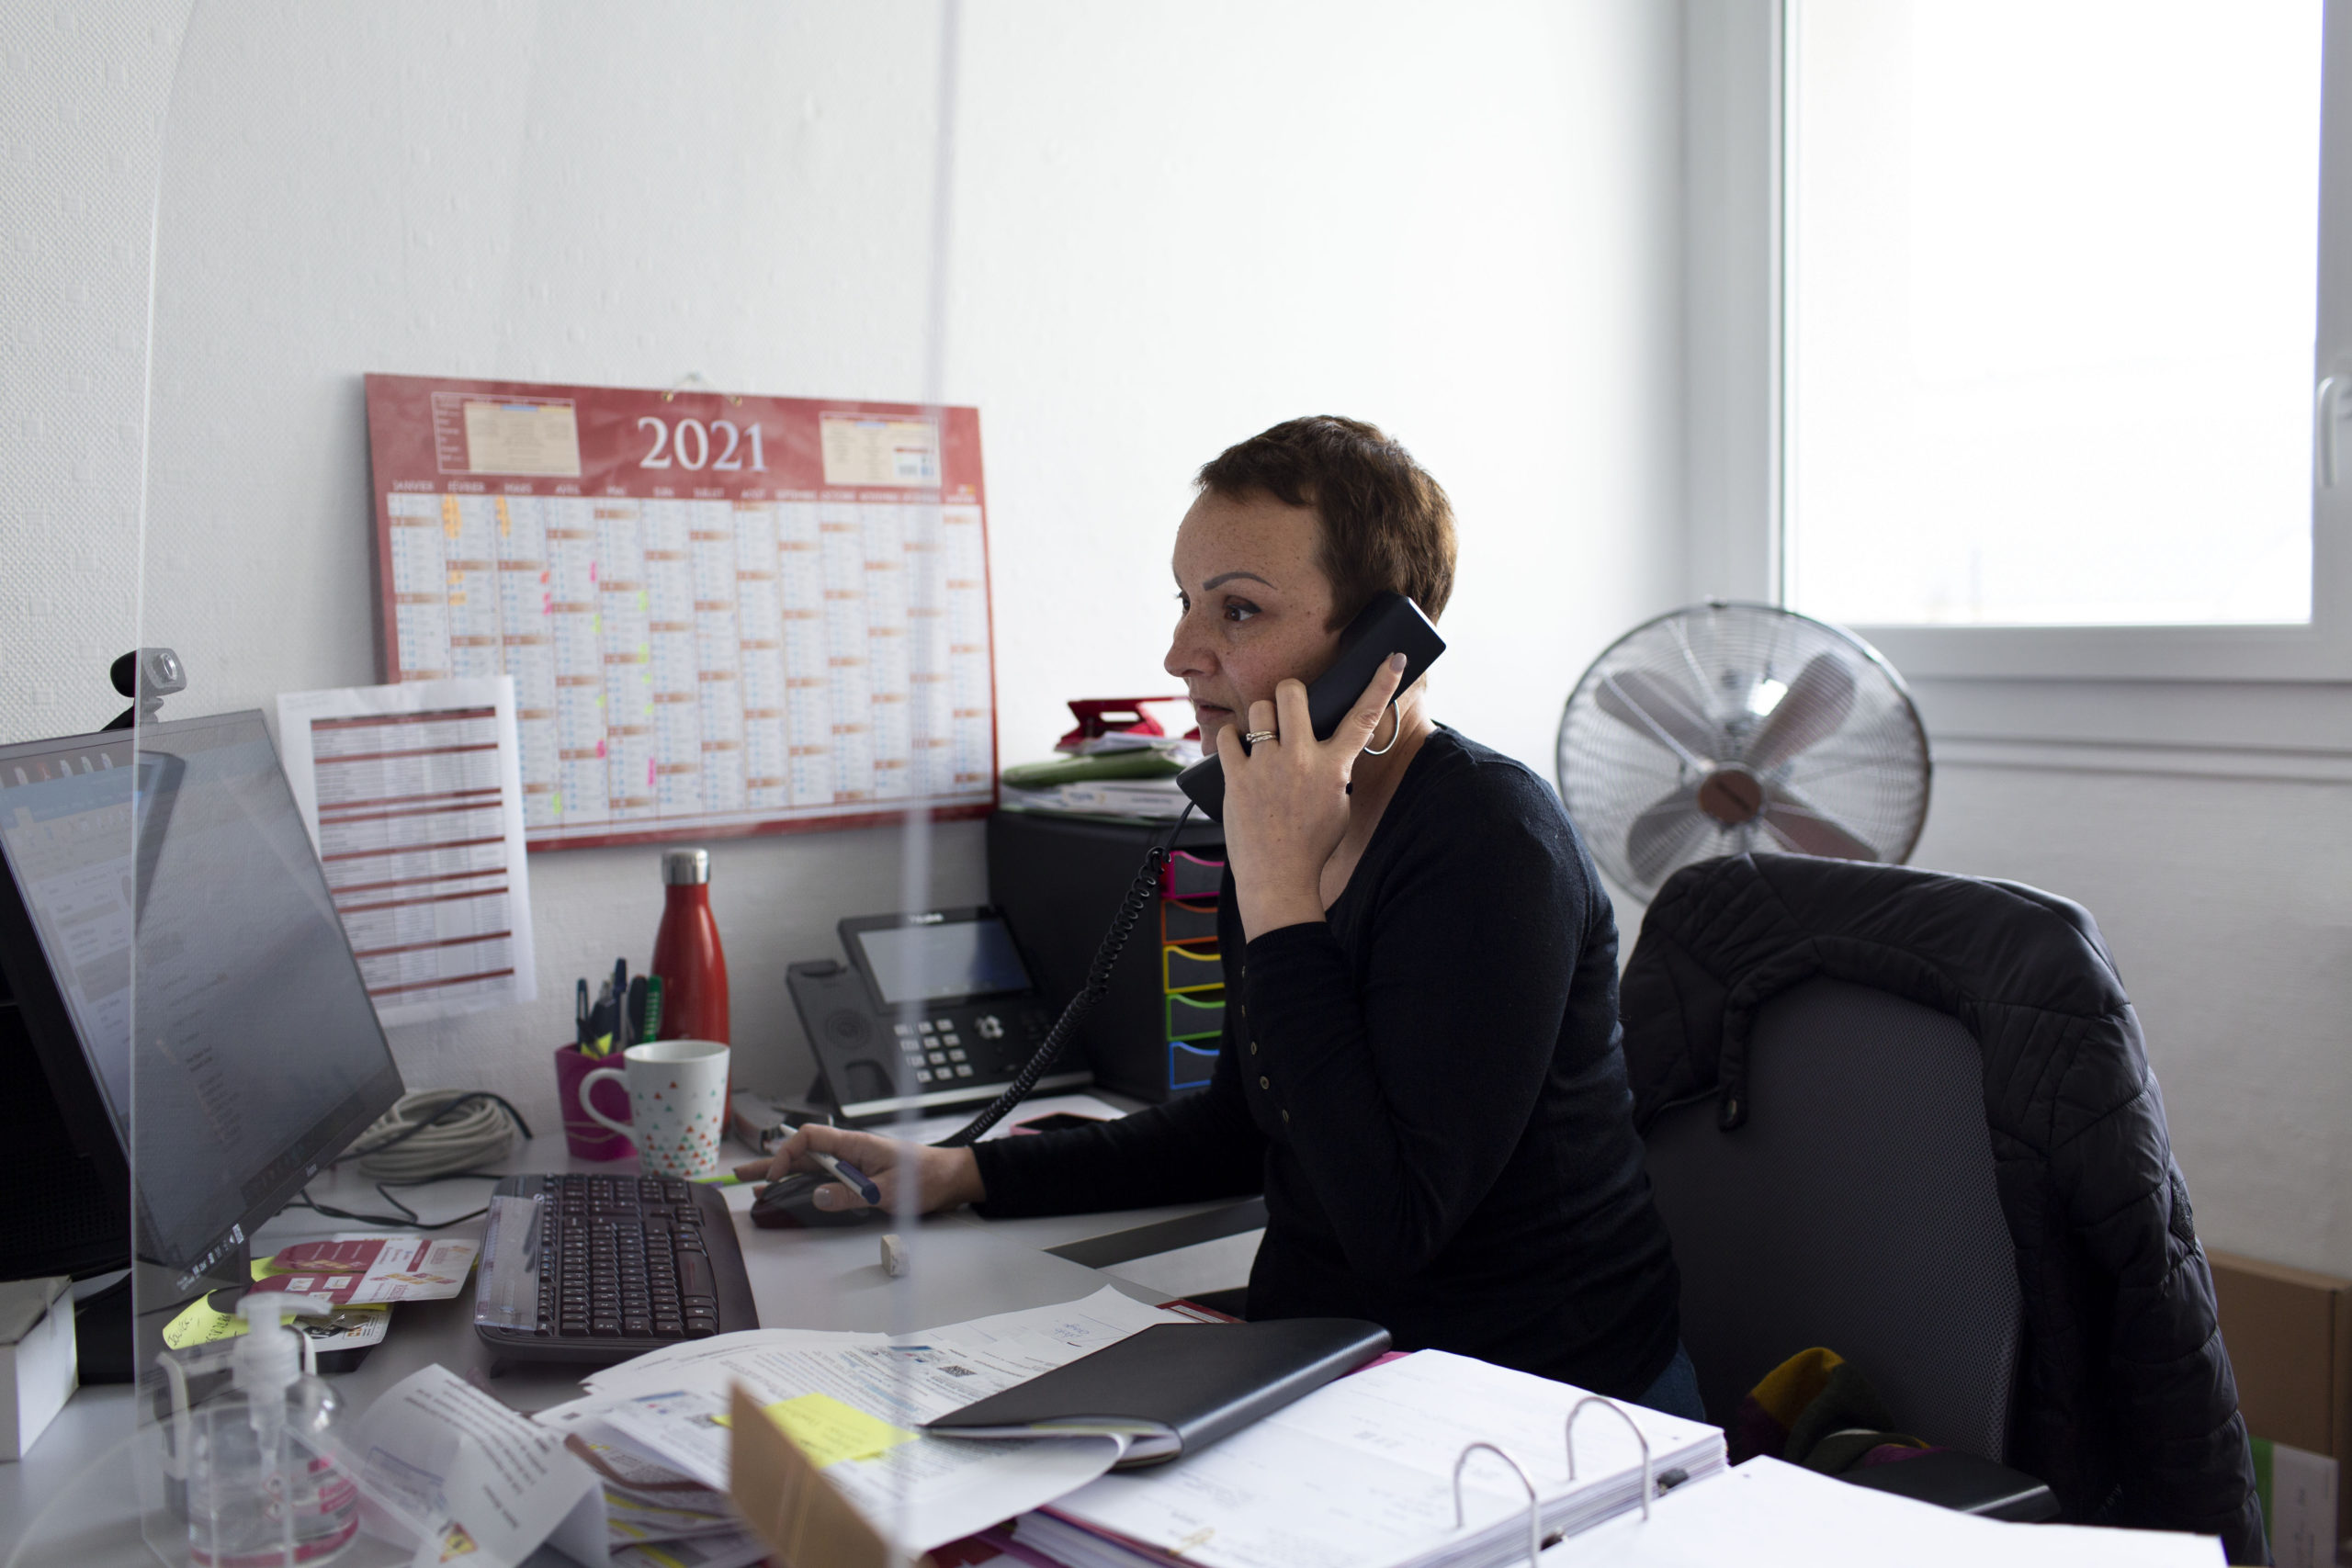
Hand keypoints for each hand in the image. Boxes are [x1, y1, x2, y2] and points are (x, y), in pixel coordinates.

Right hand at [734, 1123, 985, 1214]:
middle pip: (802, 1154)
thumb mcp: (887, 1191)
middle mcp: (848, 1151)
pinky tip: (786, 1194)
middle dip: (771, 1164)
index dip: (788, 1153)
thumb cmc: (924, 1177)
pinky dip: (802, 1186)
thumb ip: (851, 1194)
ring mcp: (851, 1164)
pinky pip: (823, 1179)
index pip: (811, 1138)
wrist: (949, 1180)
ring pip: (809, 1167)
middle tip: (742, 1177)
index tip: (777, 1176)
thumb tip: (816, 1196)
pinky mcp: (857, 1177)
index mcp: (855, 1144)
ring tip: (753, 1186)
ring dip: (781, 1176)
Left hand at [1215, 651, 1408, 937]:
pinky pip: (1228, 735)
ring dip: (1261, 718)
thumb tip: (1327, 747)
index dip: (1382, 684)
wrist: (1279, 879)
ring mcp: (1266, 767)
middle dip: (1290, 693)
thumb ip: (1335, 770)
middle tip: (1288, 710)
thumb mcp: (1338, 804)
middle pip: (1292, 692)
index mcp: (1333, 768)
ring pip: (1259, 709)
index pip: (1364, 717)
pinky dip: (1232, 738)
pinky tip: (1239, 752)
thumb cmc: (1311, 846)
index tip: (1393, 658)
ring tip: (1262, 740)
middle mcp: (1300, 760)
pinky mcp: (1237, 777)